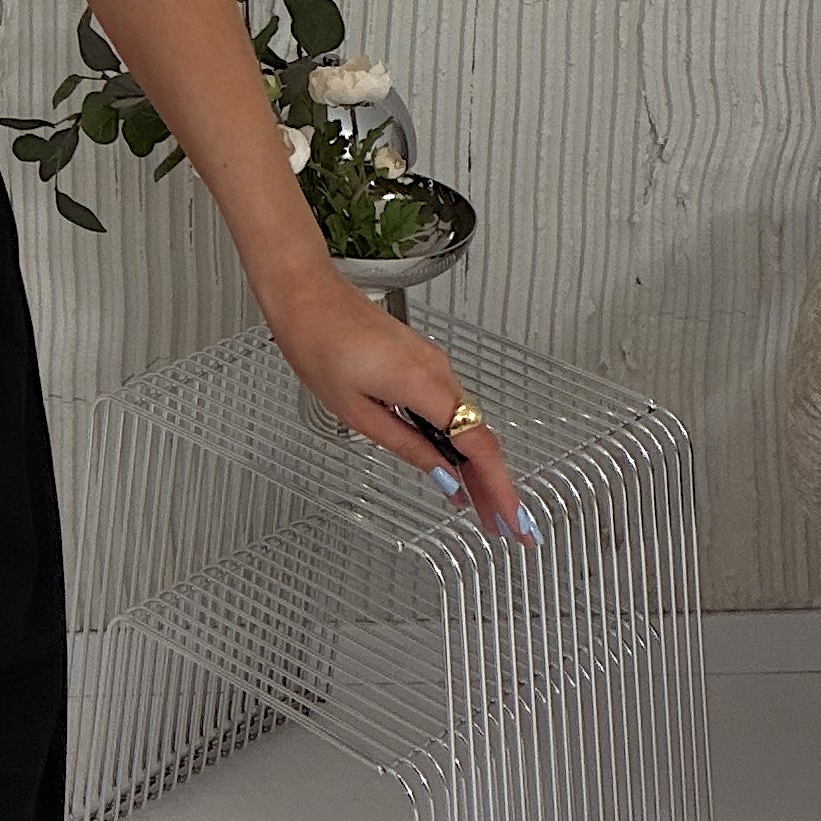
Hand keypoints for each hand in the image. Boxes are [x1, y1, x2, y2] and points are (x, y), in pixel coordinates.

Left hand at [266, 271, 536, 542]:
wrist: (306, 292)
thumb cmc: (319, 342)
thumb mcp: (357, 413)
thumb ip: (407, 447)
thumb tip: (443, 479)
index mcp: (424, 384)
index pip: (479, 446)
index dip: (502, 489)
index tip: (515, 521)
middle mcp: (437, 370)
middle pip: (480, 437)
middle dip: (496, 487)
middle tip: (506, 527)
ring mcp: (432, 362)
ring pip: (468, 422)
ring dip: (478, 466)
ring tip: (483, 507)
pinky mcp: (421, 360)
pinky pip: (452, 406)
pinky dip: (460, 439)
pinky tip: (456, 464)